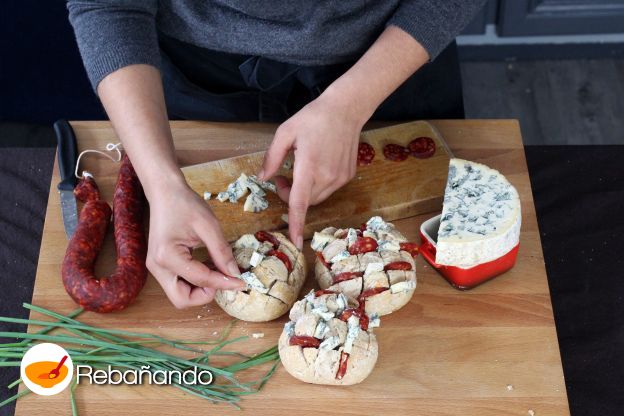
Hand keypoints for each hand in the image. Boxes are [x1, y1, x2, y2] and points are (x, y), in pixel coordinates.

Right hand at [145, 180, 244, 308]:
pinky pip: (178, 283)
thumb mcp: (209, 225)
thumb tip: (235, 273)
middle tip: (223, 279)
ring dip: (200, 289)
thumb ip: (222, 252)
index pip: (200, 280)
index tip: (241, 282)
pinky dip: (194, 282)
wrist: (165, 192)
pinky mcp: (160, 265)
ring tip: (216, 270)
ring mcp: (156, 267)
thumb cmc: (185, 204)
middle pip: (182, 300)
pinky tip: (207, 266)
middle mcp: (157, 267)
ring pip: (179, 295)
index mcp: (167, 256)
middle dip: (205, 295)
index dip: (224, 283)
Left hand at [258, 90, 368, 248]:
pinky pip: (328, 189)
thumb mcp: (285, 132)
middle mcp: (327, 177)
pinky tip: (317, 164)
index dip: (296, 224)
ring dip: (304, 192)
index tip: (295, 242)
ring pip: (317, 198)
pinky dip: (318, 185)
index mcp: (309, 167)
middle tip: (282, 177)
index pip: (300, 203)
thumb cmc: (313, 118)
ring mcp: (340, 178)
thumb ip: (272, 157)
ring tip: (298, 170)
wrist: (346, 110)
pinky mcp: (347, 176)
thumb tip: (263, 178)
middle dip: (290, 195)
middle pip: (305, 201)